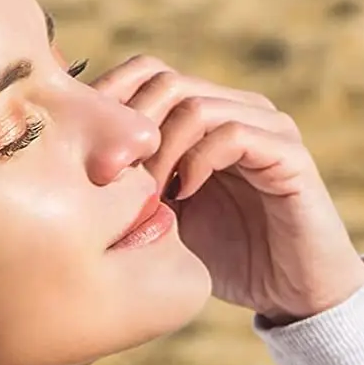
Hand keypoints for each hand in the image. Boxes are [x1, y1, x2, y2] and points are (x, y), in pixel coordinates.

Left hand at [92, 54, 363, 322]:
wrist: (291, 291)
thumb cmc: (226, 255)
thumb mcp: (164, 216)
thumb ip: (131, 184)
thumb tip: (72, 165)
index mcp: (205, 116)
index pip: (147, 74)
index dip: (109, 102)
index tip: (84, 152)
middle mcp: (236, 109)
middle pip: (164, 80)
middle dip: (128, 128)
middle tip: (110, 177)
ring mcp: (266, 126)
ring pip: (195, 104)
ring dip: (159, 149)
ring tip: (148, 193)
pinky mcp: (288, 153)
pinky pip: (232, 134)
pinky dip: (197, 161)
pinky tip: (183, 195)